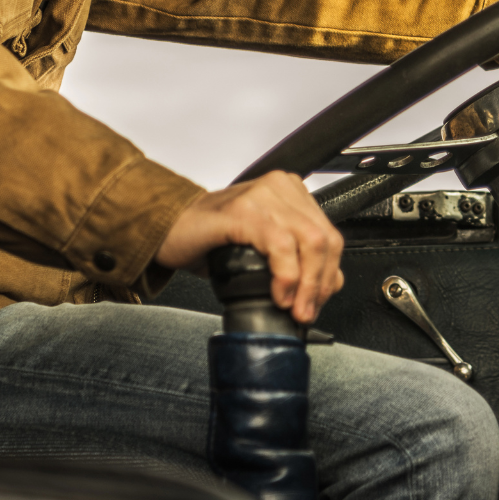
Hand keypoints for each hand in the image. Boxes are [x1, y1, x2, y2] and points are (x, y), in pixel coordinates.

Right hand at [154, 171, 344, 323]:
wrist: (168, 230)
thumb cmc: (211, 238)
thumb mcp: (261, 246)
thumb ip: (293, 256)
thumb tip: (324, 286)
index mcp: (290, 192)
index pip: (330, 235)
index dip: (329, 274)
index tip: (316, 302)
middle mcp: (280, 188)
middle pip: (325, 239)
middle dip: (321, 283)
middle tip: (306, 311)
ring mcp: (262, 196)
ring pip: (310, 241)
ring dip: (306, 284)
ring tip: (293, 307)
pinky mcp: (243, 211)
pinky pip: (280, 245)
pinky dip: (286, 274)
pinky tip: (278, 293)